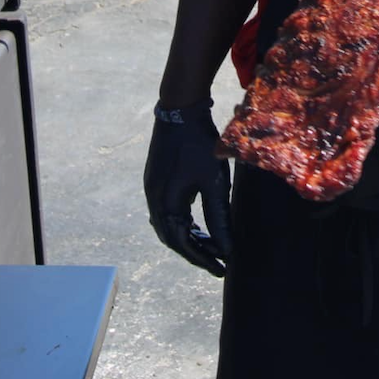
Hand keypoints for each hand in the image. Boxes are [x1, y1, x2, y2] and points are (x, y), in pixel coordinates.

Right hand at [143, 99, 233, 276]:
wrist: (180, 110)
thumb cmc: (199, 145)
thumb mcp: (214, 184)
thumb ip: (219, 218)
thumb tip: (226, 249)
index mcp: (166, 204)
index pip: (183, 244)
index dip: (203, 259)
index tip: (222, 268)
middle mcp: (153, 200)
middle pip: (172, 238)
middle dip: (195, 252)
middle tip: (217, 261)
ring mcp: (152, 189)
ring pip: (168, 225)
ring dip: (187, 238)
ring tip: (209, 246)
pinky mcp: (155, 179)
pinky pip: (166, 212)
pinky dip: (181, 223)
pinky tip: (196, 223)